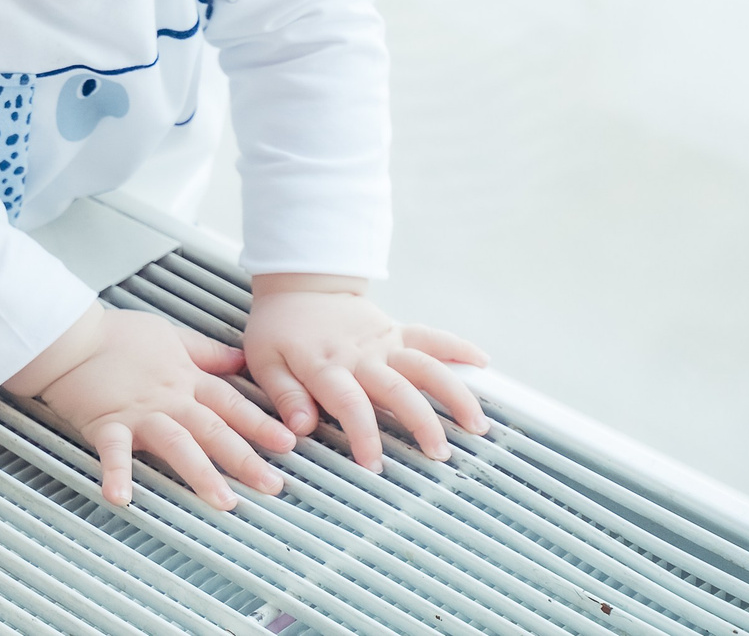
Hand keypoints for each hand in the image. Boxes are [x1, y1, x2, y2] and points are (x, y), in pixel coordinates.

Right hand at [35, 307, 294, 509]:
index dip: (260, 424)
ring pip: (177, 444)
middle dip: (245, 458)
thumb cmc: (117, 334)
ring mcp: (139, 414)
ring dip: (200, 473)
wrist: (71, 335)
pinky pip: (113, 452)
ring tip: (223, 501)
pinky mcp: (106, 424)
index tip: (288, 444)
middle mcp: (169, 400)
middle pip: (213, 430)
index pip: (230, 404)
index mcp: (185, 380)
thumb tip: (240, 361)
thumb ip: (207, 353)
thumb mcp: (171, 335)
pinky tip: (121, 498)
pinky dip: (116, 474)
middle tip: (273, 485)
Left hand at [242, 276, 489, 471]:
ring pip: (426, 366)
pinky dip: (458, 347)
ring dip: (453, 394)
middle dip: (422, 423)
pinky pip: (431, 336)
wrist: (298, 284)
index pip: (350, 404)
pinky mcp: (397, 331)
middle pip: (398, 389)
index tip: (374, 464)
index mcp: (325, 365)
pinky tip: (483, 363)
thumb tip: (300, 428)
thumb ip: (284, 394)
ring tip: (476, 425)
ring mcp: (383, 343)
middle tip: (440, 454)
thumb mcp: (264, 359)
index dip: (364, 434)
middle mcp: (361, 355)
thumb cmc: (278, 329)